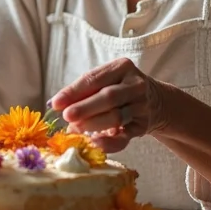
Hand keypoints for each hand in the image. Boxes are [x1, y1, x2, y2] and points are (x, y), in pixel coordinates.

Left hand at [49, 58, 168, 152]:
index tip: (55, 103)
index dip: (73, 91)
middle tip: (66, 117)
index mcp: (122, 67)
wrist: (156, 101)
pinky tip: (94, 142)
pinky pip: (125, 136)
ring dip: (93, 124)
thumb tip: (54, 105)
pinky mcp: (144, 126)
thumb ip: (83, 91)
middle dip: (85, 108)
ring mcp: (142, 106)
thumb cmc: (120, 89)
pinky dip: (109, 142)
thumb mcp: (107, 81)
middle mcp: (135, 84)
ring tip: (75, 129)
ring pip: (116, 116)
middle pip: (108, 97)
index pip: (94, 78)